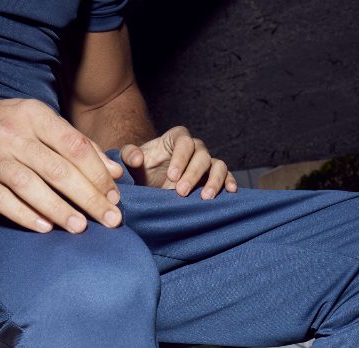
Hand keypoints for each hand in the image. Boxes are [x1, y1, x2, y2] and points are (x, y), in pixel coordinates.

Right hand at [0, 95, 124, 232]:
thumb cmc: (5, 127)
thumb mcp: (40, 124)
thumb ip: (78, 146)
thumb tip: (116, 172)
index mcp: (34, 116)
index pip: (74, 145)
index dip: (98, 174)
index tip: (114, 197)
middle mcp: (12, 134)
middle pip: (57, 169)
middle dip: (88, 197)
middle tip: (110, 220)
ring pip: (30, 186)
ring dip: (59, 209)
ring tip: (81, 228)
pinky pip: (3, 201)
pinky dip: (25, 215)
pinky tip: (45, 228)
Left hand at [119, 126, 236, 198]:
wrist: (151, 181)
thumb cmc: (142, 168)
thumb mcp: (131, 160)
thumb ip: (129, 154)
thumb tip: (138, 158)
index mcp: (176, 138)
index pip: (184, 142)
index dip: (180, 158)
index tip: (171, 176)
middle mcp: (195, 148)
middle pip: (202, 155)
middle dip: (193, 174)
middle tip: (181, 192)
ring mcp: (206, 162)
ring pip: (217, 165)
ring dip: (214, 181)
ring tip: (205, 198)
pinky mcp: (213, 177)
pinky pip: (226, 176)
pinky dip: (230, 182)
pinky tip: (230, 192)